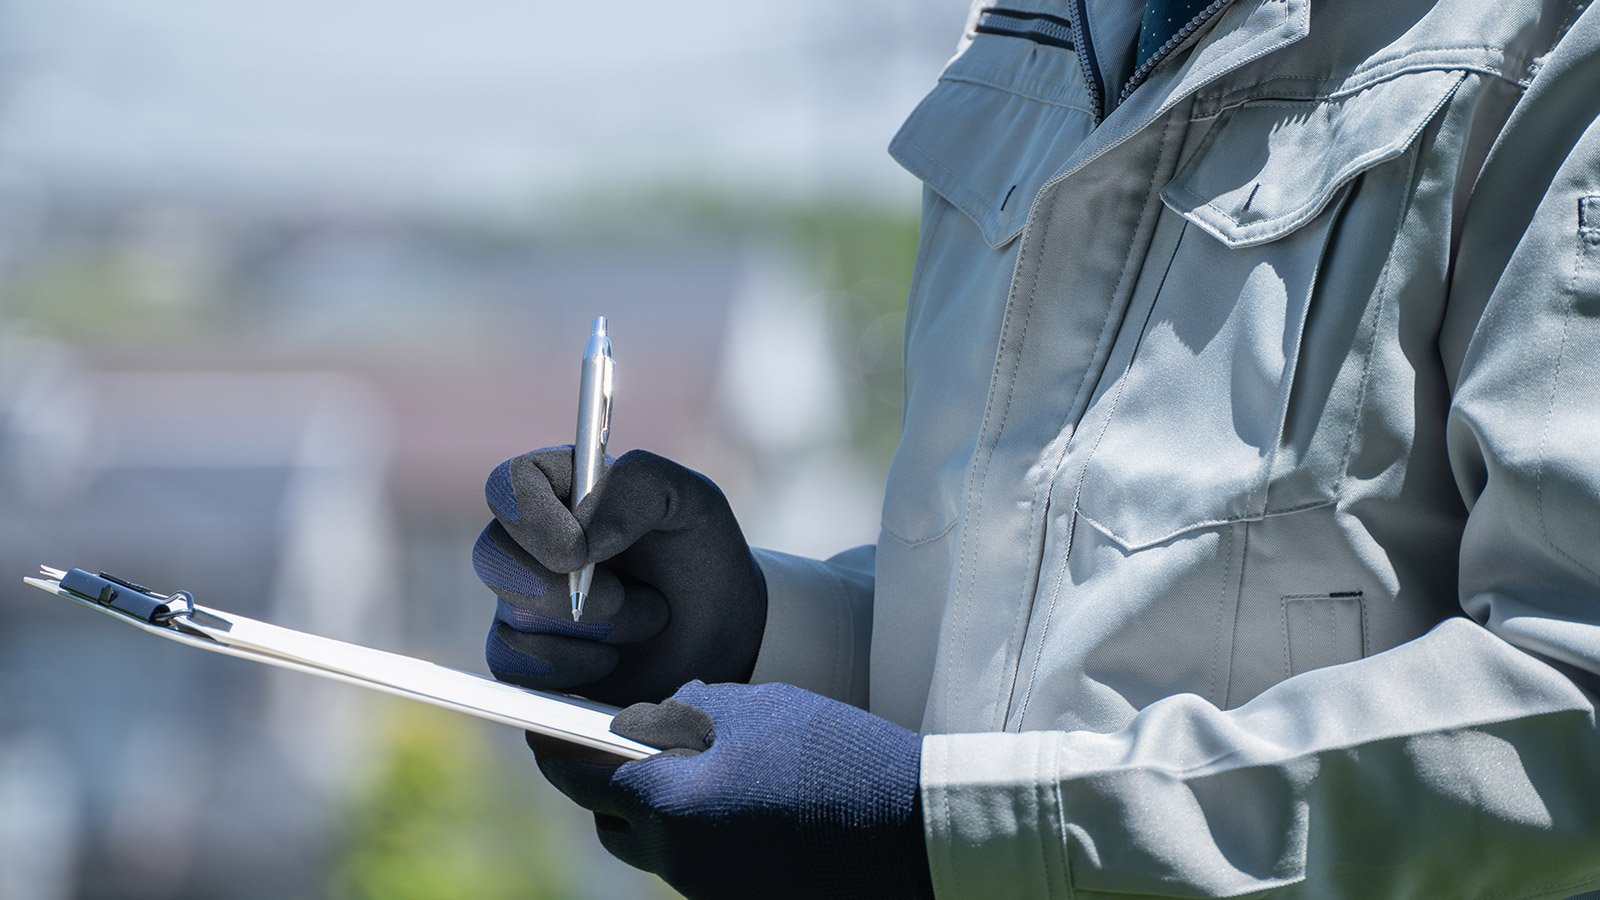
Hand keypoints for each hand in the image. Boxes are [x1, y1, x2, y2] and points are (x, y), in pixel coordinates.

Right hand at [474, 447, 766, 705]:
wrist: (721, 637)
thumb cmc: (703, 558)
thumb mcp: (692, 502)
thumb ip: (640, 484)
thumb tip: (583, 531)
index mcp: (564, 489)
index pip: (507, 485)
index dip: (531, 518)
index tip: (580, 551)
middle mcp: (533, 542)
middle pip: (493, 555)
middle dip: (564, 589)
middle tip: (623, 597)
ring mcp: (525, 599)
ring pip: (513, 614)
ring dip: (592, 627)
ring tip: (646, 619)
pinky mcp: (526, 656)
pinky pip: (512, 665)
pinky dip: (570, 666)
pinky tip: (611, 659)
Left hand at [536, 681, 932, 899]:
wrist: (916, 832)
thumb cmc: (836, 756)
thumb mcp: (758, 708)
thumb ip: (688, 711)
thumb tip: (647, 723)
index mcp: (672, 807)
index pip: (582, 778)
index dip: (555, 750)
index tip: (538, 727)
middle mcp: (679, 861)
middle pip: (613, 824)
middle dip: (605, 786)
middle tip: (618, 743)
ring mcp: (711, 890)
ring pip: (656, 846)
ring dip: (656, 808)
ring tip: (684, 763)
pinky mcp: (743, 899)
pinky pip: (698, 862)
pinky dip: (698, 828)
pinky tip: (731, 795)